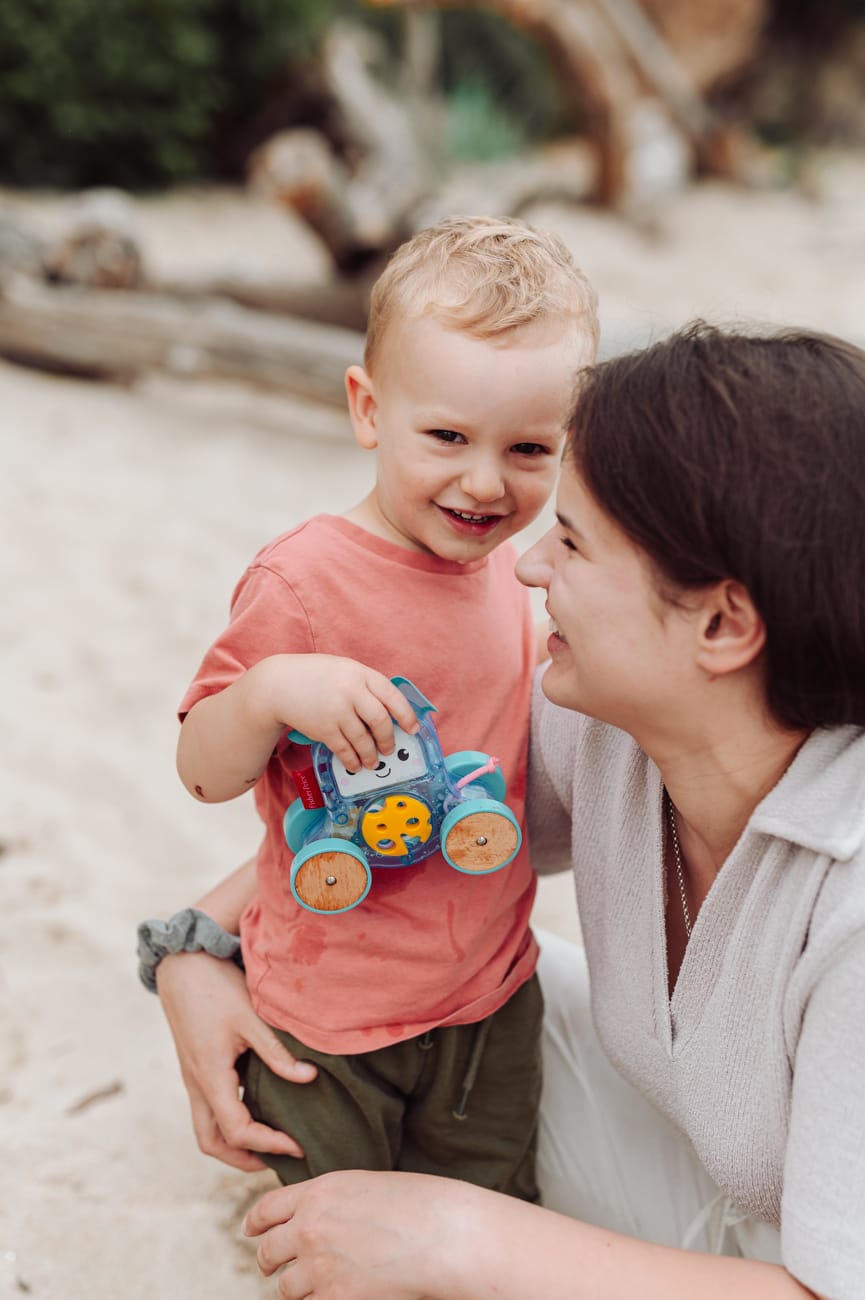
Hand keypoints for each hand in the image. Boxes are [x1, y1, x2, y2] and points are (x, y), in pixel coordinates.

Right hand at [156, 950, 316, 1171]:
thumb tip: (309, 1078)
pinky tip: (256, 1108)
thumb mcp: (250, 1017)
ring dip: (233, 1143)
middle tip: (279, 1158)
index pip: (237, 1130)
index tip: (298, 1146)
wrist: (182, 963)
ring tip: (269, 1142)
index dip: (268, 1144)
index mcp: (210, 1076)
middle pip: (211, 1142)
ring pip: (206, 1128)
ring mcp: (193, 1077)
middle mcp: (197, 1083)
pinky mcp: (196, 1067)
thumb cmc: (216, 987)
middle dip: (243, 1158)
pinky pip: (208, 1108)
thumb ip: (277, 1052)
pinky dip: (229, 1121)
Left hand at [243, 1170, 473, 1298]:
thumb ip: (331, 1202)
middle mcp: (309, 1227)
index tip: (251, 1231)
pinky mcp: (335, 1298)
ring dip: (297, 1288)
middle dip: (269, 1261)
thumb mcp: (363, 1186)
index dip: (255, 1223)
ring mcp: (319, 1266)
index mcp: (318, 1192)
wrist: (442, 1234)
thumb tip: (313, 1218)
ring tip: (316, 1284)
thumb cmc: (416, 1204)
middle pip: (268, 1252)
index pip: (267, 1209)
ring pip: (286, 1287)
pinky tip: (336, 1295)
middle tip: (274, 1267)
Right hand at [268, 655, 419, 773]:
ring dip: (371, 755)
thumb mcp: (344, 670)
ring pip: (364, 739)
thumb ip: (365, 686)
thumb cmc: (315, 676)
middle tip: (389, 748)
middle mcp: (351, 691)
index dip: (406, 714)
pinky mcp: (323, 729)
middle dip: (389, 738)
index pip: (392, 695)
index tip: (412, 728)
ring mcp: (337, 710)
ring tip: (373, 761)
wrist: (277, 684)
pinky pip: (345, 750)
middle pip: (381, 720)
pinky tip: (355, 764)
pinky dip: (353, 760)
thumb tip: (389, 712)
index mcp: (360, 673)